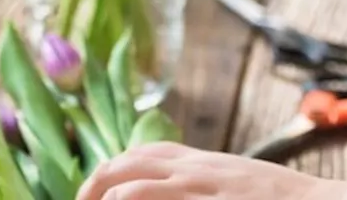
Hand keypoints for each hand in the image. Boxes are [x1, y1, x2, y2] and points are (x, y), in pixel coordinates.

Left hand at [75, 143, 346, 199]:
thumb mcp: (249, 189)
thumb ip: (217, 189)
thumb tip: (191, 192)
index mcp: (211, 165)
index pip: (148, 152)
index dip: (115, 169)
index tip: (97, 192)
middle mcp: (205, 169)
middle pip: (133, 159)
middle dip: (98, 180)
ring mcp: (210, 184)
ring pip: (139, 174)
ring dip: (105, 186)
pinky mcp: (220, 198)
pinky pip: (163, 192)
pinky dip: (133, 195)